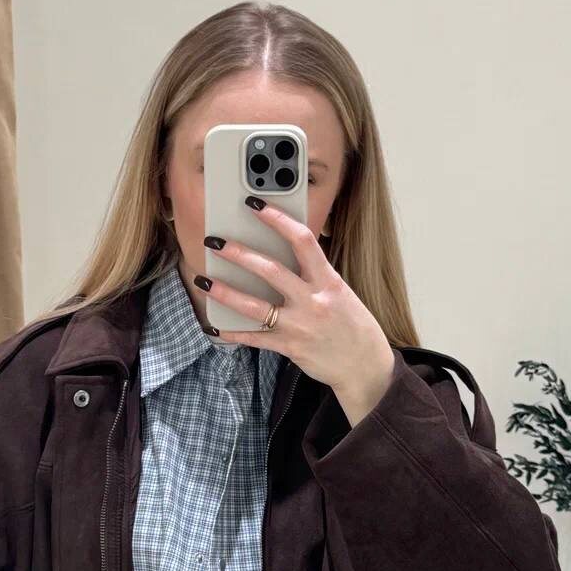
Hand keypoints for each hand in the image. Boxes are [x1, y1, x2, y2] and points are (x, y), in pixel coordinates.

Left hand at [197, 198, 395, 420]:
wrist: (365, 365)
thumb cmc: (353, 325)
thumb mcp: (340, 292)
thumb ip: (314, 276)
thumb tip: (281, 256)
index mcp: (328, 280)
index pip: (302, 241)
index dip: (277, 220)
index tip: (255, 205)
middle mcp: (313, 300)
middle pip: (271, 271)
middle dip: (239, 254)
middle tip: (216, 242)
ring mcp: (300, 325)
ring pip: (255, 306)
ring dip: (226, 292)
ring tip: (204, 280)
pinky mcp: (290, 347)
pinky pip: (256, 338)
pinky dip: (234, 332)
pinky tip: (216, 325)